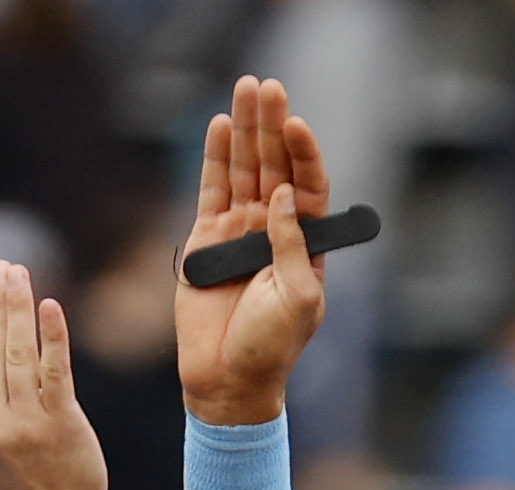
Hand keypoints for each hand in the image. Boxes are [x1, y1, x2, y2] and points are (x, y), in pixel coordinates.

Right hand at [177, 74, 333, 426]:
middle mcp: (275, 232)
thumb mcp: (297, 298)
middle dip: (271, 126)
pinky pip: (212, 189)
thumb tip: (279, 197)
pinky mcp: (206, 238)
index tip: (296, 124)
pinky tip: (220, 126)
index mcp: (307, 245)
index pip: (307, 187)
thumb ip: (292, 246)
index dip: (303, 154)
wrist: (227, 377)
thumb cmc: (271, 347)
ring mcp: (240, 232)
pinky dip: (216, 158)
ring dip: (245, 130)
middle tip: (266, 87)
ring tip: (245, 89)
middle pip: (274, 166)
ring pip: (243, 169)